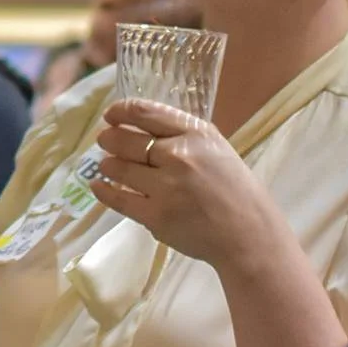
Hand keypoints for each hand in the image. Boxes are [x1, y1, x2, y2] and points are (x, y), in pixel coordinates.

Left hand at [86, 99, 295, 271]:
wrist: (249, 235)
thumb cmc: (235, 190)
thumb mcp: (215, 148)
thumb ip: (182, 135)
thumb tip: (139, 127)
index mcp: (196, 134)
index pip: (146, 113)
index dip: (121, 111)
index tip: (111, 115)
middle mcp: (179, 156)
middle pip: (126, 140)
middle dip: (109, 139)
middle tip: (104, 141)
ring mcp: (166, 187)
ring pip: (119, 168)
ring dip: (108, 164)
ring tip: (107, 164)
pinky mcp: (155, 216)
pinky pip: (118, 199)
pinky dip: (104, 191)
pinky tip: (98, 186)